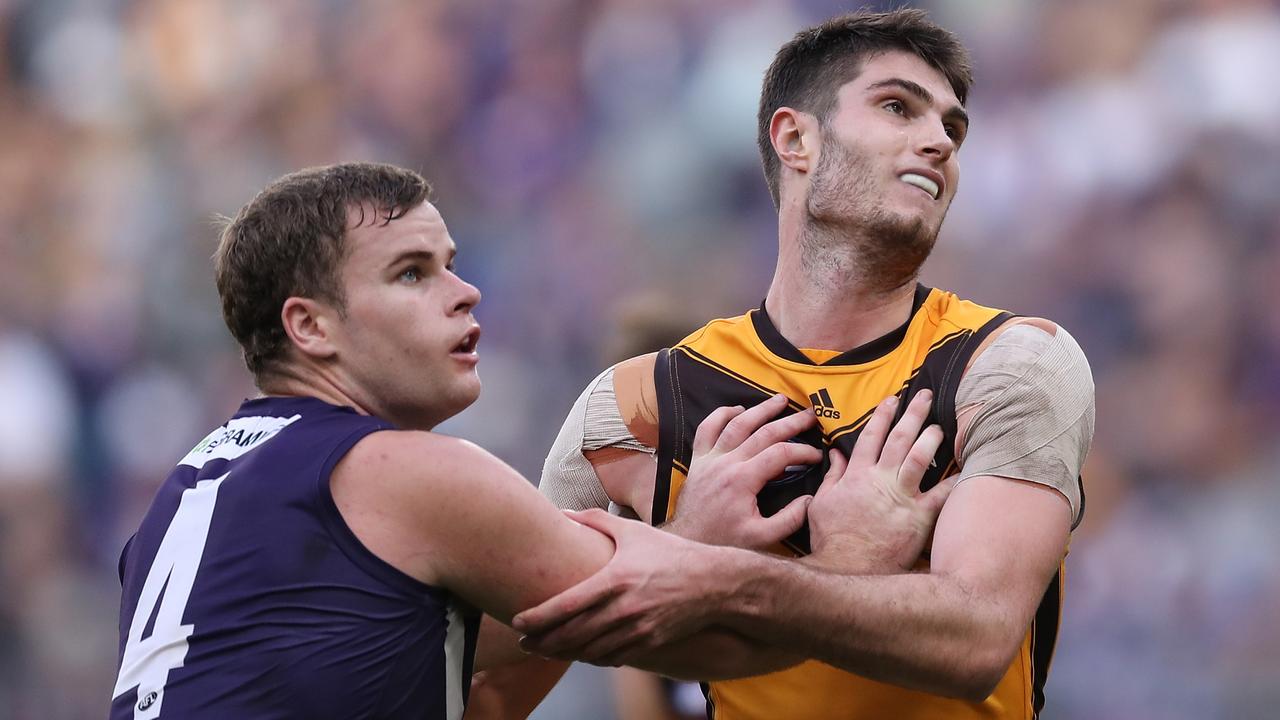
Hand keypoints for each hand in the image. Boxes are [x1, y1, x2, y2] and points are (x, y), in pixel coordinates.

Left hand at [512, 508, 726, 665]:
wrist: (712, 583)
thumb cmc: (669, 553)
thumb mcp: (632, 531)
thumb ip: (594, 520)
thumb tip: (561, 511)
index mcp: (615, 578)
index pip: (566, 604)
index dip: (538, 617)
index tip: (517, 621)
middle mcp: (624, 608)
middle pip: (572, 634)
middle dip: (543, 642)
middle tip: (524, 642)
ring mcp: (637, 629)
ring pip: (589, 651)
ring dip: (564, 653)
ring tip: (546, 649)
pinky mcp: (649, 643)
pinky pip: (612, 658)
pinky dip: (592, 658)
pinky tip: (580, 652)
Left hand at [665, 393, 820, 549]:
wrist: (689, 542)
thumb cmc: (724, 541)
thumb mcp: (762, 538)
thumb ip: (789, 519)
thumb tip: (810, 500)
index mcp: (743, 480)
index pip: (780, 454)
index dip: (803, 451)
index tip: (817, 456)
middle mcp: (726, 463)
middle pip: (763, 432)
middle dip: (791, 422)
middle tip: (811, 415)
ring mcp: (709, 458)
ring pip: (737, 423)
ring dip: (761, 409)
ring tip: (781, 400)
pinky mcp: (698, 459)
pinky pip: (707, 428)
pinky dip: (721, 414)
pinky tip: (738, 409)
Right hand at [807, 390, 954, 573]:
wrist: (847, 569)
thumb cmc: (833, 539)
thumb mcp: (821, 503)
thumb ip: (832, 476)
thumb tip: (835, 454)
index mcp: (857, 474)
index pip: (871, 436)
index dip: (883, 415)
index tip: (892, 399)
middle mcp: (881, 480)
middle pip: (900, 439)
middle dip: (913, 414)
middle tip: (925, 396)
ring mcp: (901, 497)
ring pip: (920, 458)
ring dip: (931, 438)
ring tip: (940, 426)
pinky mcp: (918, 517)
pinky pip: (940, 495)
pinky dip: (953, 481)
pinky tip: (965, 469)